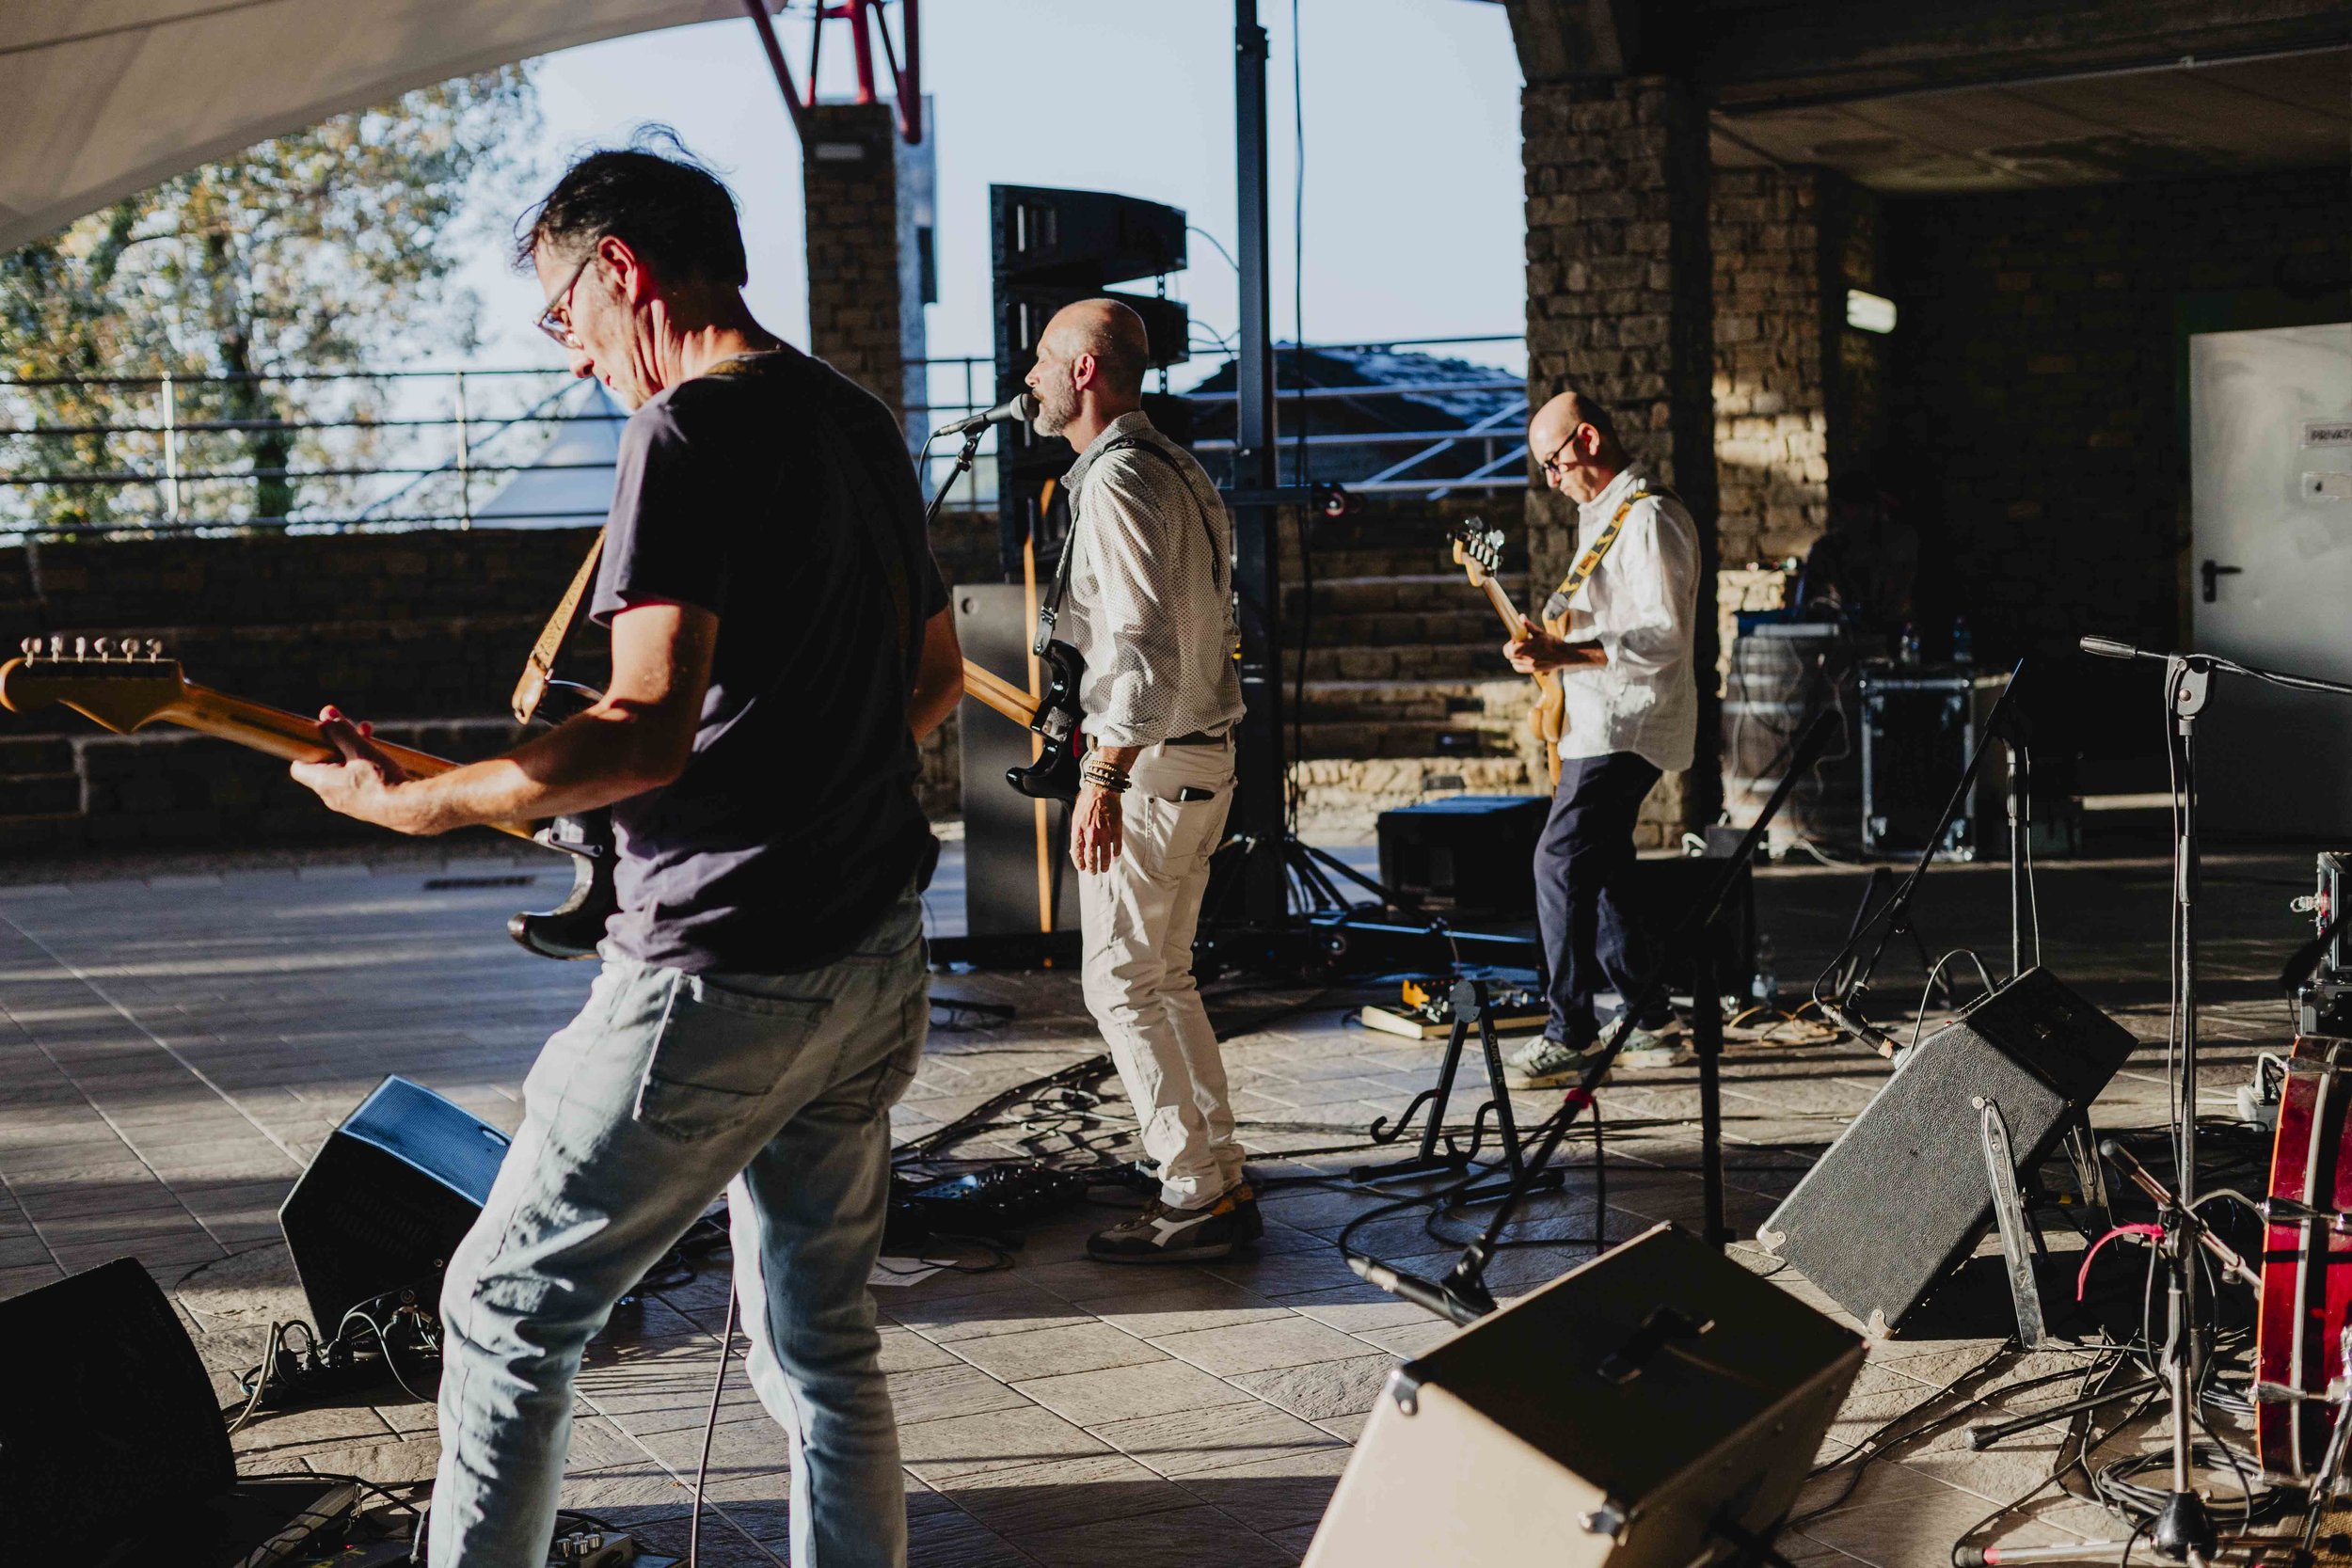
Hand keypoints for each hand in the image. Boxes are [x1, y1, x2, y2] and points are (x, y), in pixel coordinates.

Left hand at [289, 706, 427, 832]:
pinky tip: (381, 758)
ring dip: (353, 753)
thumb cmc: (382, 780)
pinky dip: (363, 768)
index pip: (299, 768)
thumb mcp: (360, 750)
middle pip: (324, 765)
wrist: (409, 808)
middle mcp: (331, 796)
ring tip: (370, 735)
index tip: (319, 736)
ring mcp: (348, 804)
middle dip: (337, 744)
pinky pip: (356, 783)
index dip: (306, 749)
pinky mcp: (365, 807)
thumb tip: (327, 714)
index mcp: (323, 783)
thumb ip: (342, 732)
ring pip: (342, 773)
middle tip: (351, 726)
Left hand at [1069, 781, 1123, 873]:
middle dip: (1092, 867)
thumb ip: (1076, 831)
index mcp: (1078, 829)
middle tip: (1093, 872)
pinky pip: (1117, 846)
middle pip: (1091, 857)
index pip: (1077, 852)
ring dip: (1105, 864)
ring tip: (1105, 868)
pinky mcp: (1116, 829)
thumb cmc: (1087, 800)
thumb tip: (1076, 846)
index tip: (1081, 868)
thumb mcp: (1075, 816)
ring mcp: (1105, 832)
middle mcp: (1091, 833)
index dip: (1079, 863)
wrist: (1102, 788)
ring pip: (1105, 855)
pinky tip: (1115, 855)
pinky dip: (1116, 852)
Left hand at [1505, 624, 1602, 674]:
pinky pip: (1519, 668)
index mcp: (1530, 647)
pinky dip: (1517, 664)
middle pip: (1510, 656)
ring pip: (1513, 662)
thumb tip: (1521, 617)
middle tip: (1515, 645)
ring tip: (1521, 651)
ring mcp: (1531, 665)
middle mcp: (1529, 657)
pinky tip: (1522, 658)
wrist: (1564, 654)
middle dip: (1510, 650)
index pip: (1511, 650)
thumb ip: (1529, 626)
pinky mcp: (1533, 670)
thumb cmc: (1552, 642)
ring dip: (1514, 656)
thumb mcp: (1540, 633)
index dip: (1509, 645)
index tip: (1514, 640)